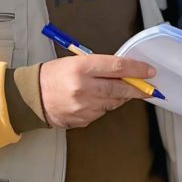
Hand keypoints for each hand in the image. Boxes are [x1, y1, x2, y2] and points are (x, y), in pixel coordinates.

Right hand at [39, 55, 154, 129]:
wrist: (31, 97)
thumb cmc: (54, 75)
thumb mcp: (75, 61)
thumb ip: (99, 67)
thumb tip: (124, 71)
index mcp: (81, 68)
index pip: (117, 67)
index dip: (137, 69)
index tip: (150, 71)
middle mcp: (84, 87)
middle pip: (120, 88)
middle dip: (138, 88)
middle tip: (149, 88)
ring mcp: (84, 106)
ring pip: (113, 102)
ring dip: (119, 97)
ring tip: (115, 91)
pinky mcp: (83, 119)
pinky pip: (102, 112)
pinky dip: (104, 106)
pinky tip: (95, 100)